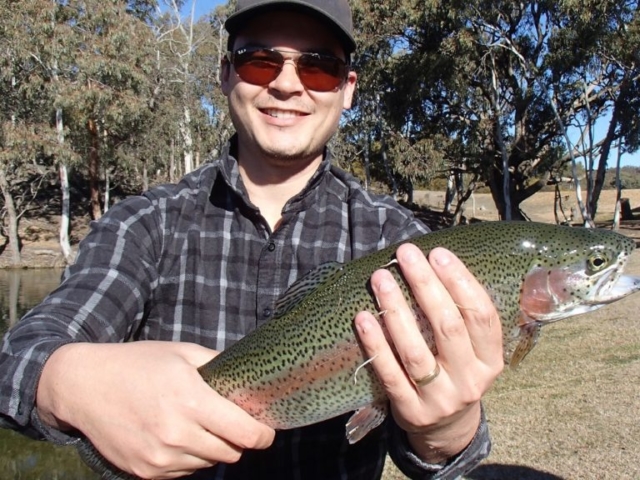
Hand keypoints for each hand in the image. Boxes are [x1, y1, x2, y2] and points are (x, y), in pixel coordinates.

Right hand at [37, 341, 274, 478]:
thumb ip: (219, 364)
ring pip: (209, 463)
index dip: (262, 433)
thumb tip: (249, 375)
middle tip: (228, 421)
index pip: (245, 434)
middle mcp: (177, 434)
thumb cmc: (138, 364)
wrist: (85, 386)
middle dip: (238, 439)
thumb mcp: (182, 353)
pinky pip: (185, 472)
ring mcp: (160, 457)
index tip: (266, 428)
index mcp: (191, 401)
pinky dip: (189, 457)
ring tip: (197, 424)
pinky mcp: (146, 472)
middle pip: (231, 452)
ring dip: (212, 448)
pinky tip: (175, 435)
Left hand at [354, 244, 502, 462]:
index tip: (438, 254)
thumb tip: (432, 263)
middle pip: (447, 327)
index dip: (460, 282)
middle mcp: (470, 380)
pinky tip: (363, 318)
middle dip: (425, 285)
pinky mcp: (412, 411)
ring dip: (396, 310)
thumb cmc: (455, 372)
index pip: (481, 315)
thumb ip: (461, 316)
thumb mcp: (472, 351)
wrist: (446, 428)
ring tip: (381, 278)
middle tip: (406, 255)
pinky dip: (376, 344)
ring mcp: (441, 399)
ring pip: (416, 350)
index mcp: (490, 359)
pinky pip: (390, 374)